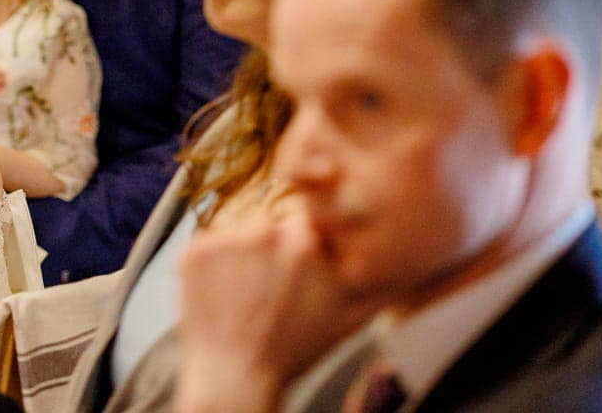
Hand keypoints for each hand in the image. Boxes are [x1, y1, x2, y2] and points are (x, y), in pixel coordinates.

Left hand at [175, 203, 381, 412]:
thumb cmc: (292, 353)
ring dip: (240, 256)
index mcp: (306, 244)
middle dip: (270, 250)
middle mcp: (266, 233)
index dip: (299, 243)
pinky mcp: (194, 251)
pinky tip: (221, 295)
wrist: (235, 381)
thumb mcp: (347, 320)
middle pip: (270, 223)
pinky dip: (210, 266)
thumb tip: (407, 265)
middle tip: (267, 289)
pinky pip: (206, 244)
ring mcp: (226, 241)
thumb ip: (378, 284)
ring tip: (244, 296)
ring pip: (238, 232)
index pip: (304, 219)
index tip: (293, 266)